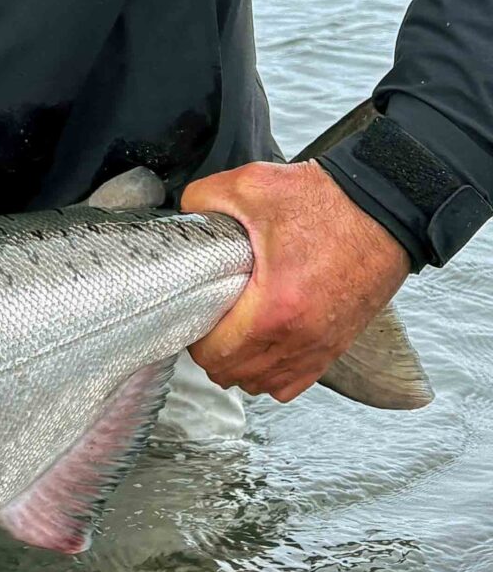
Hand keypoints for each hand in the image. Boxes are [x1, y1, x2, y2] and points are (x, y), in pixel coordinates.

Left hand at [181, 160, 409, 401]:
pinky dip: (272, 374)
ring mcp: (320, 347)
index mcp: (275, 307)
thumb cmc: (327, 202)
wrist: (386, 210)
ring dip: (240, 367)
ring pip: (263, 385)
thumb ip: (203, 199)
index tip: (195, 312)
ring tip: (232, 334)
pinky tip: (262, 348)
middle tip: (210, 320)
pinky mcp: (336, 346)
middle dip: (213, 353)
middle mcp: (299, 338)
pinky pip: (293, 384)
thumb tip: (184, 217)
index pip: (215, 354)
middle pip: (234, 375)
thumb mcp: (253, 186)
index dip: (195, 337)